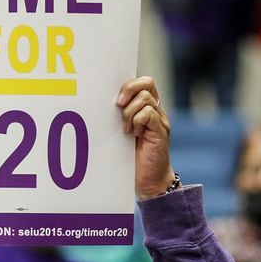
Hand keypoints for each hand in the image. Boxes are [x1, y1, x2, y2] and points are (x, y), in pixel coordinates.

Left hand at [115, 77, 174, 199]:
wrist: (149, 180)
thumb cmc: (132, 157)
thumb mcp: (122, 132)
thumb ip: (119, 116)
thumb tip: (99, 102)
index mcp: (147, 107)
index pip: (143, 82)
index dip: (129, 85)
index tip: (116, 100)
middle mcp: (156, 110)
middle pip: (147, 83)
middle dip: (129, 91)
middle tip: (119, 106)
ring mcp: (160, 120)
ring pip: (145, 99)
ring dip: (130, 113)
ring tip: (126, 130)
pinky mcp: (161, 131)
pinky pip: (149, 114)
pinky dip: (137, 122)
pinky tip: (135, 135)